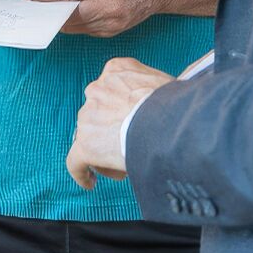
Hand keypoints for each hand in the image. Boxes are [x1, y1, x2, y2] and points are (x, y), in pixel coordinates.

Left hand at [20, 0, 171, 35]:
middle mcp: (113, 4)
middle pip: (70, 13)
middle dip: (46, 9)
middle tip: (27, 3)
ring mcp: (115, 21)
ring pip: (76, 25)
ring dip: (56, 18)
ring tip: (38, 8)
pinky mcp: (115, 30)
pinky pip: (86, 29)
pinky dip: (71, 22)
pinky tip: (59, 14)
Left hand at [66, 57, 172, 188]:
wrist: (168, 123)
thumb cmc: (176, 105)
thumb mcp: (165, 83)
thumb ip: (153, 89)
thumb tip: (166, 103)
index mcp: (116, 69)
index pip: (111, 88)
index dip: (121, 108)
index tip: (130, 122)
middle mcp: (97, 88)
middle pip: (99, 112)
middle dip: (112, 129)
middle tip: (132, 144)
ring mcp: (88, 115)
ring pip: (91, 136)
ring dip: (104, 150)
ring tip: (126, 163)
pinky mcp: (85, 144)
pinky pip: (75, 161)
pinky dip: (81, 172)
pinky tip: (90, 182)